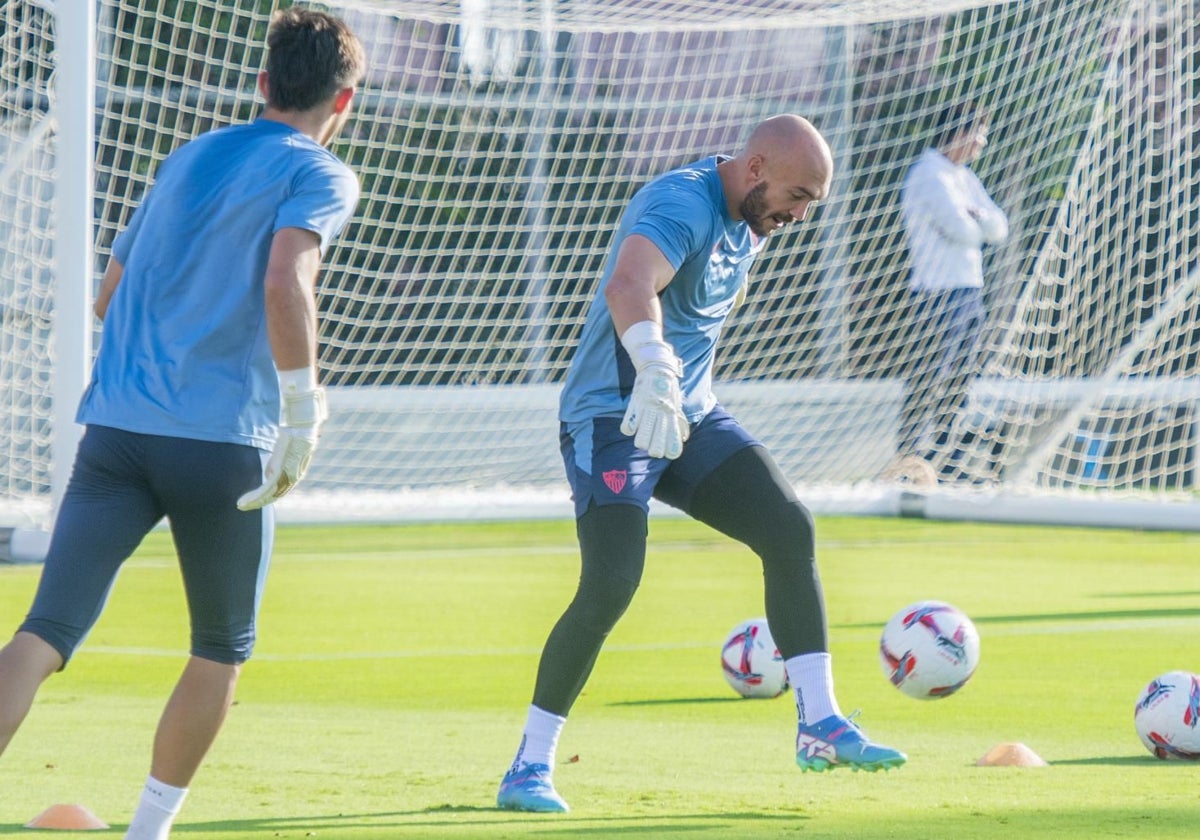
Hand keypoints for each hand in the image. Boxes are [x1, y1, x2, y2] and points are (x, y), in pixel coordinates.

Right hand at [237, 386, 327, 510]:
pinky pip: (266, 489)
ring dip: (253, 502)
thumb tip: (267, 474)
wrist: (302, 426)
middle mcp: (293, 479)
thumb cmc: (294, 435)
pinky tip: (244, 500)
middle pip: (273, 496)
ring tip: (240, 505)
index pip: (279, 491)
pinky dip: (254, 497)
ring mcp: (288, 476)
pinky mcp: (282, 472)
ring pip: (268, 496)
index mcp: (294, 474)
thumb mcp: (283, 453)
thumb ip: (275, 464)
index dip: (265, 497)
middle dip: (256, 503)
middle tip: (242, 506)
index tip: (252, 501)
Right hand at [621, 359, 689, 458]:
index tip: (669, 452)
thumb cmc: (668, 389)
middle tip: (653, 446)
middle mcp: (661, 415)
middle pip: (656, 449)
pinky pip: (627, 427)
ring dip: (641, 441)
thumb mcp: (677, 405)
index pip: (673, 444)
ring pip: (640, 441)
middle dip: (654, 451)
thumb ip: (679, 422)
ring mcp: (647, 410)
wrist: (658, 367)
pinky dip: (628, 429)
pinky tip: (632, 426)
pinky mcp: (635, 404)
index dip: (671, 452)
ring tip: (642, 437)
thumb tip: (683, 438)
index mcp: (673, 416)